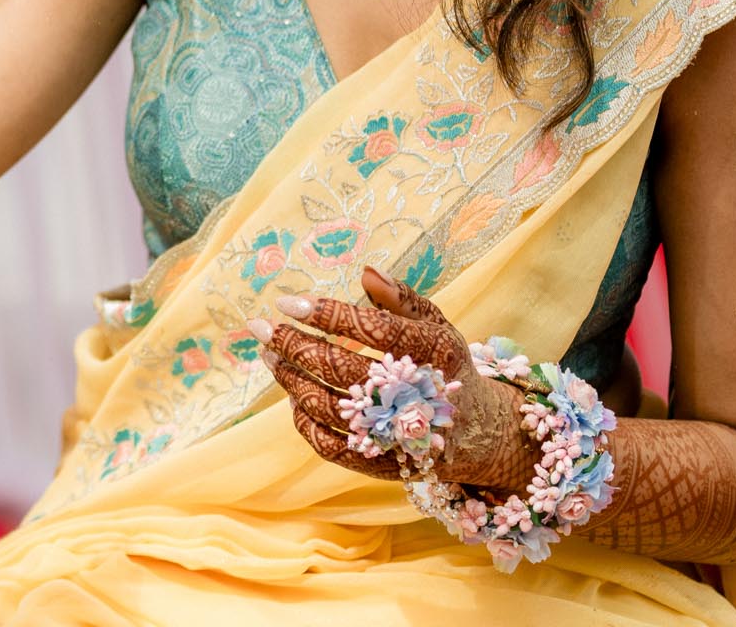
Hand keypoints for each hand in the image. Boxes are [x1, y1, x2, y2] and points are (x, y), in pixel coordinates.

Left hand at [252, 266, 533, 489]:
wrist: (473, 429)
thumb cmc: (442, 364)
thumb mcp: (434, 323)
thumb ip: (400, 297)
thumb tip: (365, 272)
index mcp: (433, 351)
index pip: (372, 329)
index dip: (326, 315)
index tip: (286, 302)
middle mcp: (416, 394)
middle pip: (342, 369)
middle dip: (294, 345)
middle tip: (261, 328)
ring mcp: (399, 433)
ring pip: (331, 407)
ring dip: (292, 380)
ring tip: (269, 357)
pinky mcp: (385, 463)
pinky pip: (333, 447)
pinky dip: (305, 423)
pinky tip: (292, 399)